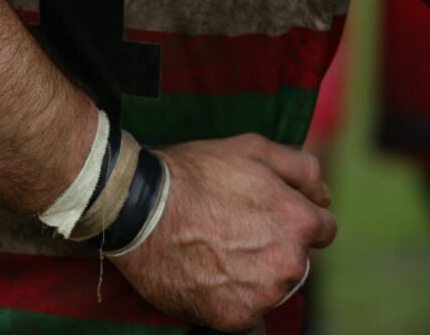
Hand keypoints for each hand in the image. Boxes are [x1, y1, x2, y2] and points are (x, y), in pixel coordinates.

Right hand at [112, 133, 335, 331]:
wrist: (141, 208)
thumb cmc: (195, 173)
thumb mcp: (251, 148)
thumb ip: (301, 168)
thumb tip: (325, 196)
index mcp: (298, 221)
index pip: (322, 229)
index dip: (293, 215)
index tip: (265, 211)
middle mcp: (289, 264)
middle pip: (297, 260)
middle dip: (275, 246)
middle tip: (234, 227)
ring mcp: (263, 296)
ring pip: (272, 288)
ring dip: (255, 274)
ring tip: (216, 249)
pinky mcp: (235, 320)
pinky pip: (247, 312)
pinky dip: (232, 297)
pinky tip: (208, 273)